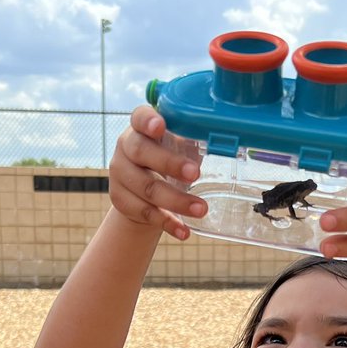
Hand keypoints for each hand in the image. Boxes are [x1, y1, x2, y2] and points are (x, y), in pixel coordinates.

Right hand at [108, 104, 205, 239]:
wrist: (144, 192)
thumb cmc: (168, 159)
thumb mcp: (180, 144)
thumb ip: (192, 137)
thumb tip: (226, 138)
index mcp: (141, 127)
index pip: (139, 117)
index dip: (148, 121)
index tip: (160, 126)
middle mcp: (126, 147)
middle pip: (142, 152)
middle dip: (169, 163)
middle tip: (196, 174)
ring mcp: (120, 174)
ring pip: (147, 187)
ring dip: (176, 200)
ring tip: (201, 209)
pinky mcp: (121, 200)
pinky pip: (146, 212)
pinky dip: (168, 223)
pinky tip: (184, 231)